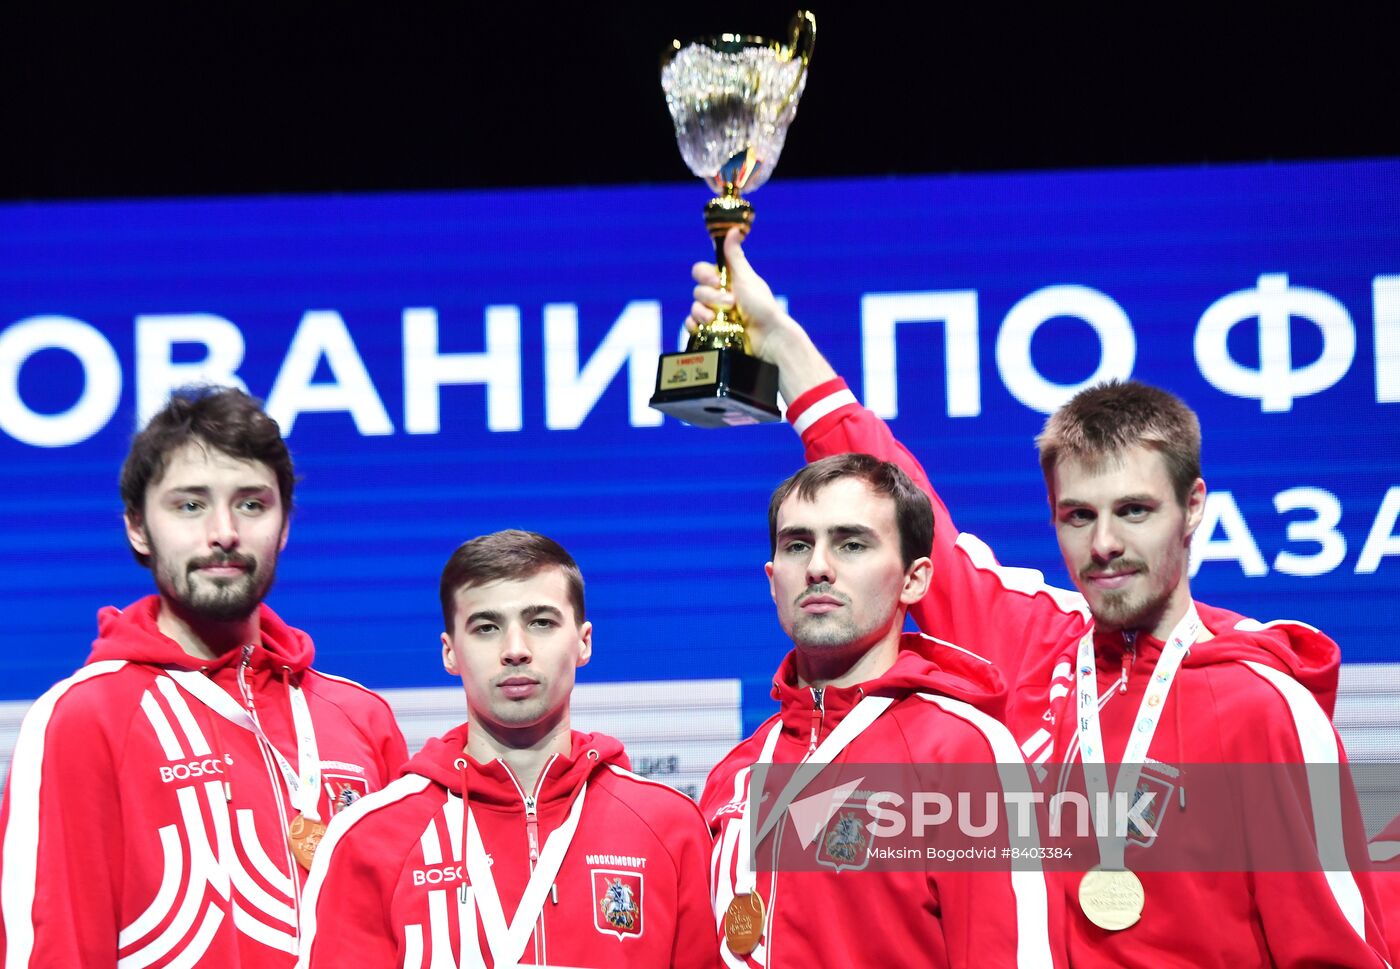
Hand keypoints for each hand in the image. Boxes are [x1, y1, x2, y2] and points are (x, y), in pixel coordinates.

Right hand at [688, 227, 793, 363]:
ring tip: (720, 320)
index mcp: (725, 281)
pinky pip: (691, 326)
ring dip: (704, 312)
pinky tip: (704, 327)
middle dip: (712, 297)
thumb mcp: (747, 278)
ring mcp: (713, 315)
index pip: (701, 272)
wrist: (768, 338)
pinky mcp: (710, 332)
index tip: (717, 281)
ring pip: (694, 308)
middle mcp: (718, 297)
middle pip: (697, 290)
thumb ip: (735, 256)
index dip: (704, 276)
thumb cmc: (762, 306)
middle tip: (731, 304)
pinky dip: (694, 326)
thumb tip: (734, 229)